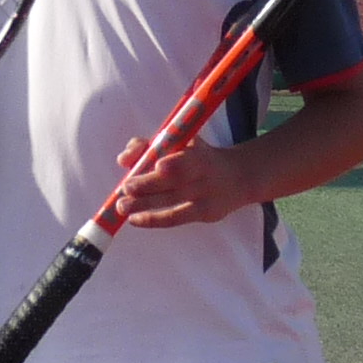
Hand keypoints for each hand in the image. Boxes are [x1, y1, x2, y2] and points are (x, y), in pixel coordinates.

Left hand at [115, 130, 252, 227]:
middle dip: (149, 184)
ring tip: (122, 207)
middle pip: (177, 180)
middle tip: (126, 188)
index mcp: (199, 152)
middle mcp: (205, 174)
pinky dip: (154, 219)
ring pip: (172, 200)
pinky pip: (176, 218)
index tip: (158, 166)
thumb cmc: (198, 155)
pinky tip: (135, 220)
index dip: (175, 163)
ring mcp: (206, 195)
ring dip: (145, 204)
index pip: (188, 158)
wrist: (240, 176)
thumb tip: (123, 160)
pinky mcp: (205, 214)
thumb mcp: (181, 143)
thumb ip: (149, 146)